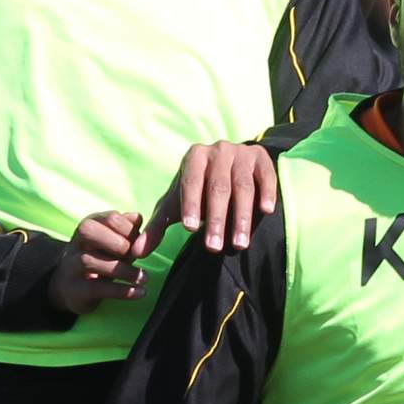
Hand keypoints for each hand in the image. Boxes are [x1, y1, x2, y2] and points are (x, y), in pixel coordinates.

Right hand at [48, 211, 146, 315]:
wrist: (70, 287)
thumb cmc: (100, 258)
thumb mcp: (114, 242)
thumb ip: (127, 230)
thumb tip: (137, 218)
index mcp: (90, 225)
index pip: (110, 218)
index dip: (129, 230)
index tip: (142, 244)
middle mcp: (76, 242)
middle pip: (89, 231)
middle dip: (118, 244)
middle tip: (137, 257)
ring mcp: (71, 265)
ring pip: (90, 261)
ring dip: (124, 271)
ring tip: (144, 278)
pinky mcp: (75, 289)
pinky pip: (96, 288)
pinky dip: (121, 291)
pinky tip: (139, 292)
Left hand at [140, 140, 276, 256]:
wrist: (229, 165)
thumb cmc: (198, 191)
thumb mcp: (176, 204)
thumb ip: (157, 227)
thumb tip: (136, 252)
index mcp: (194, 157)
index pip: (191, 182)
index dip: (190, 205)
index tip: (190, 229)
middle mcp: (218, 150)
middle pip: (218, 187)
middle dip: (216, 219)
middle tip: (214, 247)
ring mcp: (241, 153)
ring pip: (242, 186)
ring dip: (241, 216)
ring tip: (239, 243)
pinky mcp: (261, 158)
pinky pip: (266, 175)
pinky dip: (267, 192)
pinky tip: (266, 211)